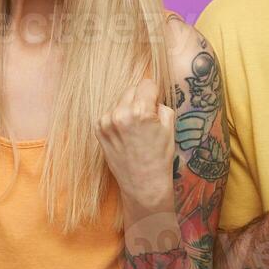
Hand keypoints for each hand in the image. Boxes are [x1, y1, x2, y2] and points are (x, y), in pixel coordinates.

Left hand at [97, 77, 175, 209]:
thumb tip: (152, 96)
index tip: (156, 105)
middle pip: (132, 89)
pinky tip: (126, 134)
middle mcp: (120, 114)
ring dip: (128, 108)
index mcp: (140, 111)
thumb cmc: (159, 158)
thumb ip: (160, 105)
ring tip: (135, 129)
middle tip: (146, 119)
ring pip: (120, 101)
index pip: (147, 83)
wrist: (143, 185)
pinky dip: (118, 119)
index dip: (154, 93)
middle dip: (140, 99)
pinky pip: (111, 113)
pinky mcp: (98, 130)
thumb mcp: (169, 127)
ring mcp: (106, 122)